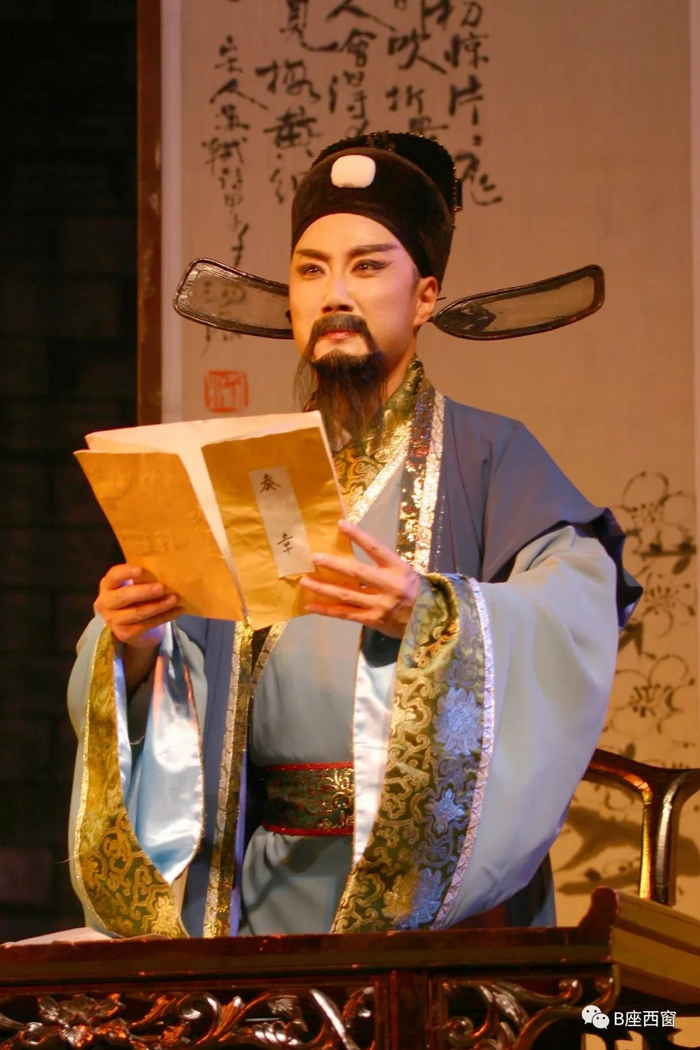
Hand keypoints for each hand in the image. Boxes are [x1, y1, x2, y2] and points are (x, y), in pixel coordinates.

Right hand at [95, 564, 181, 647]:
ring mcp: (113, 620)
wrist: (130, 627)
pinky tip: (177, 610)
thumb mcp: (132, 585)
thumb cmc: (134, 598)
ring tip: (174, 599)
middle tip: (162, 587)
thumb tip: (164, 568)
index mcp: (107, 585)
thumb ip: (141, 577)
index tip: (140, 569)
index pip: (113, 576)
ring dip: (159, 605)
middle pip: (124, 596)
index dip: (125, 572)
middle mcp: (105, 603)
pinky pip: (147, 624)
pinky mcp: (125, 634)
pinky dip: (165, 617)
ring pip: (138, 612)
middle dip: (144, 591)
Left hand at [300, 519, 419, 638]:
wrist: (430, 620)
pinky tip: (310, 605)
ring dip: (323, 588)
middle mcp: (389, 585)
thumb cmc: (413, 591)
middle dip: (334, 564)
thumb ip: (382, 565)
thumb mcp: (403, 573)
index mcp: (398, 568)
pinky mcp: (372, 620)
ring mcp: (380, 605)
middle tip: (314, 557)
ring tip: (305, 581)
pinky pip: (345, 614)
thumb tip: (350, 554)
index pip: (376, 548)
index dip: (358, 536)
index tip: (341, 524)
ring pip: (347, 595)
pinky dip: (327, 609)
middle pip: (357, 572)